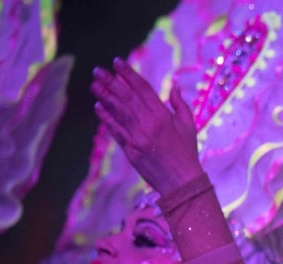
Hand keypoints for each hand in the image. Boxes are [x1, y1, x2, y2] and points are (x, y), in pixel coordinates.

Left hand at [90, 57, 201, 194]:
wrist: (182, 181)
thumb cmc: (187, 152)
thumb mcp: (188, 125)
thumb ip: (180, 104)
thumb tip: (174, 85)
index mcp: (163, 115)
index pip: (142, 88)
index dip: (128, 74)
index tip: (117, 62)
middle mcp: (148, 123)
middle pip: (126, 97)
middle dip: (111, 82)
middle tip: (98, 71)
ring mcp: (137, 137)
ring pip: (117, 112)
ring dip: (104, 96)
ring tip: (94, 84)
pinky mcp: (131, 150)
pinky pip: (115, 130)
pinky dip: (106, 118)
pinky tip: (98, 107)